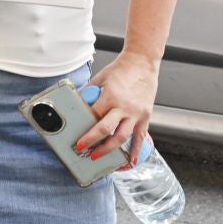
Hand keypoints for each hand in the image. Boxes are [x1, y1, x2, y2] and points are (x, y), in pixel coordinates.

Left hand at [77, 53, 158, 167]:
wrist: (142, 62)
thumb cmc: (120, 69)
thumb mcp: (100, 78)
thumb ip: (89, 93)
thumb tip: (77, 105)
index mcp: (111, 96)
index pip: (94, 117)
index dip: (85, 129)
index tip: (77, 138)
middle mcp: (124, 106)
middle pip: (106, 130)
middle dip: (93, 143)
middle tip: (83, 150)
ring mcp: (136, 112)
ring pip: (122, 137)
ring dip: (109, 150)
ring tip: (99, 156)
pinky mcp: (145, 116)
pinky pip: (140, 137)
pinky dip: (135, 150)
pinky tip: (129, 161)